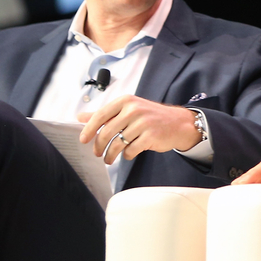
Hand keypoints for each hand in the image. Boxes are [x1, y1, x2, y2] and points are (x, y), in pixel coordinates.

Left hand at [78, 95, 202, 164]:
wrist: (179, 123)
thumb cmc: (151, 116)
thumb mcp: (128, 110)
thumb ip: (105, 114)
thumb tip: (80, 117)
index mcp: (126, 101)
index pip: (101, 116)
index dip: (89, 129)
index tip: (83, 140)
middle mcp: (134, 110)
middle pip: (107, 132)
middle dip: (99, 146)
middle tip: (97, 153)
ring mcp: (143, 123)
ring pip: (118, 143)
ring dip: (110, 154)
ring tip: (108, 159)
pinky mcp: (151, 136)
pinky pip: (130, 150)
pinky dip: (127, 155)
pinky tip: (128, 154)